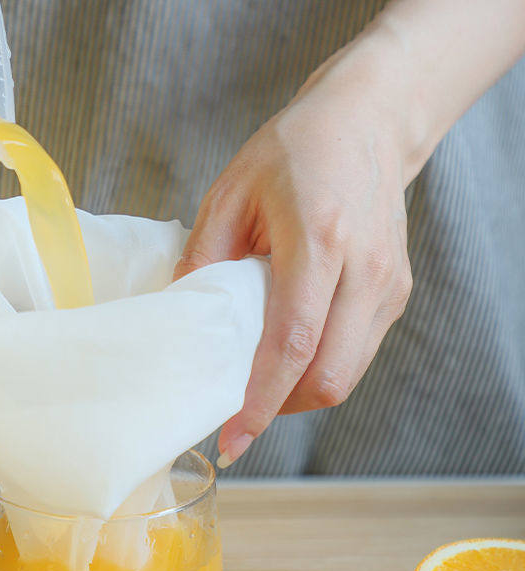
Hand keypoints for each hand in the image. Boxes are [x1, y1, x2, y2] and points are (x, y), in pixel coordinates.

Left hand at [174, 42, 412, 467]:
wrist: (370, 122)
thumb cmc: (296, 149)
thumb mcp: (231, 191)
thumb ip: (204, 257)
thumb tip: (182, 315)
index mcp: (319, 243)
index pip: (293, 345)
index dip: (260, 402)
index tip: (232, 439)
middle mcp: (365, 272)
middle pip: (328, 378)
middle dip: (279, 408)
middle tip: (238, 410)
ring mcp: (388, 286)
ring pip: (346, 376)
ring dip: (299, 393)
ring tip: (259, 381)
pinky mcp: (397, 294)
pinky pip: (357, 356)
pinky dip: (320, 369)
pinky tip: (290, 355)